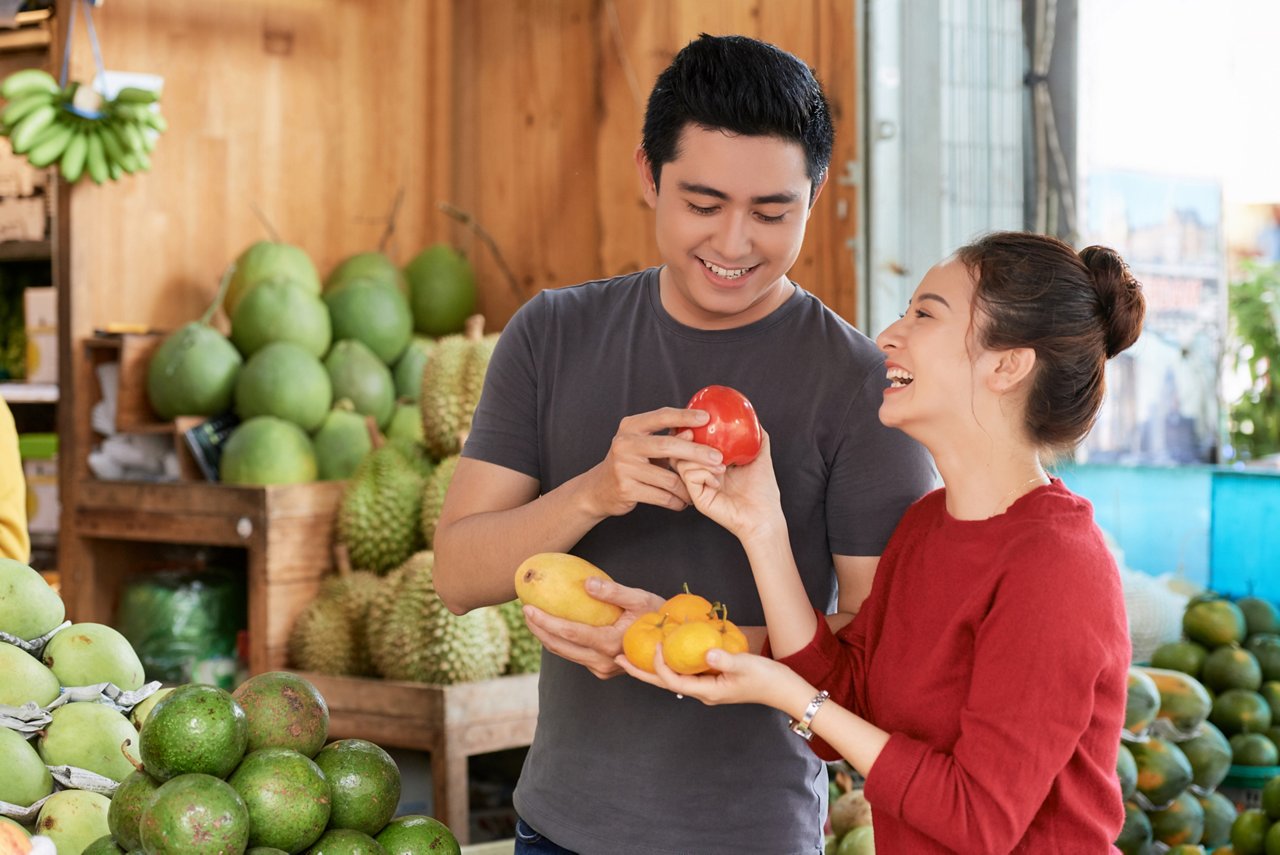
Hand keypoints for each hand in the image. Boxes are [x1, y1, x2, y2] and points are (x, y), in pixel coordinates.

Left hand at [522, 576, 664, 678]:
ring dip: (546, 637)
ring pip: (565, 654)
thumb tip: (586, 583)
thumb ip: (613, 591)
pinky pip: (575, 655)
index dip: (546, 621)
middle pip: (561, 647)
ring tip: (532, 618)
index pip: (570, 634)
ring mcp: (603, 669)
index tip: (528, 608)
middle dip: (539, 630)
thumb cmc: (658, 615)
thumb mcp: (639, 598)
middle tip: (525, 611)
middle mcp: (604, 662)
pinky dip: (560, 642)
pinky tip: (551, 627)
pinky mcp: (602, 669)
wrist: (671, 641)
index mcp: (611, 644)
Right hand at [583, 408, 724, 516]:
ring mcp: (624, 467)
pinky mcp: (627, 489)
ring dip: (689, 487)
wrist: (598, 489)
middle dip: (697, 453)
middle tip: (718, 460)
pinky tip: (683, 502)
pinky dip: (677, 501)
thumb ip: (666, 439)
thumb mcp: (644, 445)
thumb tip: (693, 433)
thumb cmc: (630, 463)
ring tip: (701, 489)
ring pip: (668, 478)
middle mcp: (625, 444)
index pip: (661, 416)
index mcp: (630, 427)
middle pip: (668, 446)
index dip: (685, 416)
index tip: (707, 418)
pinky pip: (662, 497)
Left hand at [615, 640, 812, 712]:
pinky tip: (666, 651)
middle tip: (617, 659)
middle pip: (664, 683)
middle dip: (640, 672)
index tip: (654, 644)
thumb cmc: (768, 678)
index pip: (672, 680)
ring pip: (673, 678)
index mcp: (707, 691)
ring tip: (633, 656)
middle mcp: (703, 693)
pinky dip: (671, 663)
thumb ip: (724, 658)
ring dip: (653, 668)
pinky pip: (685, 673)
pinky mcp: (714, 680)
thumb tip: (704, 653)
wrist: (785, 690)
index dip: (658, 663)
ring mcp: (708, 688)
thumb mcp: (746, 665)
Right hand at [674, 431, 784, 540]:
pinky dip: (703, 471)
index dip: (689, 430)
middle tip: (695, 434)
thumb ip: (756, 437)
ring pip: (681, 461)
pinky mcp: (697, 496)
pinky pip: (689, 475)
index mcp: (712, 462)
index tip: (696, 420)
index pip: (693, 442)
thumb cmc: (763, 491)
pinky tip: (719, 478)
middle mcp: (702, 472)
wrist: (764, 515)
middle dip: (684, 438)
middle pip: (680, 450)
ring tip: (721, 463)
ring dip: (699, 456)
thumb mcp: (760, 456)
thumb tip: (754, 419)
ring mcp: (698, 484)